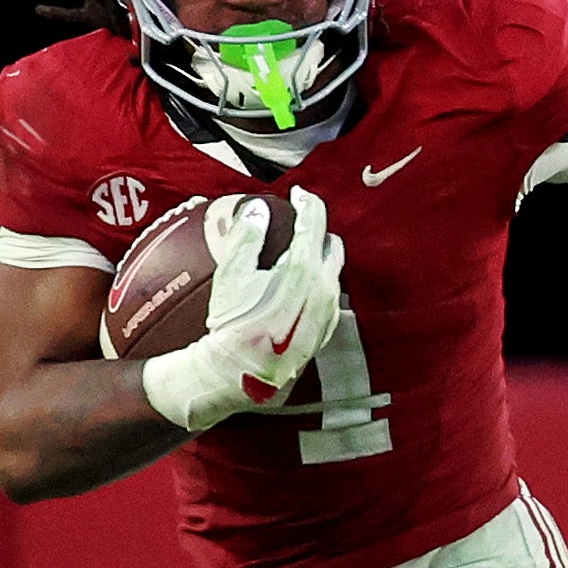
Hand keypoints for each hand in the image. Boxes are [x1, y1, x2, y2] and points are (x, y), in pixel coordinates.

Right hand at [141, 188, 345, 431]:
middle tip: (299, 223)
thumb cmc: (234, 322)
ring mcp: (330, 310)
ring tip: (298, 252)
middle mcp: (326, 287)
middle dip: (318, 230)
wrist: (243, 373)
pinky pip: (330, 294)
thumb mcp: (232, 274)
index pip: (315, 222)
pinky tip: (300, 286)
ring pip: (334, 270)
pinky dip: (319, 281)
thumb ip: (247, 236)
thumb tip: (257, 209)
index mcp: (304, 268)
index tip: (298, 194)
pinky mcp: (327, 328)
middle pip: (332, 244)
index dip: (307, 202)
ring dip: (320, 257)